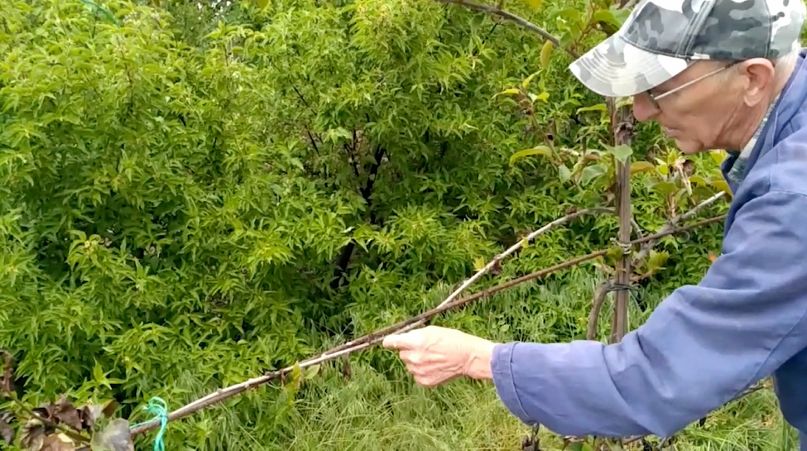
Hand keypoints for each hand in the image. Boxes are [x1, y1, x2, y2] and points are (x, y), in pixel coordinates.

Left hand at [382, 325, 496, 386]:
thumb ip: (414, 335)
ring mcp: (418, 371)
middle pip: (402, 354)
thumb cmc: (452, 340)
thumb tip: (402, 339)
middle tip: (425, 348)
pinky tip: (435, 367)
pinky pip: (416, 375)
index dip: (390, 342)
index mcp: (414, 342)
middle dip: (409, 350)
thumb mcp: (432, 330)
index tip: (389, 343)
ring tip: (433, 358)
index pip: (390, 342)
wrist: (467, 357)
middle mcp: (414, 357)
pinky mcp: (424, 382)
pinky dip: (423, 371)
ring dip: (416, 361)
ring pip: (409, 365)